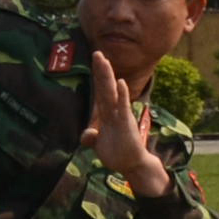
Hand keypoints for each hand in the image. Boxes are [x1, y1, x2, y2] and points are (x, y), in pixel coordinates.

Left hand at [80, 51, 171, 195]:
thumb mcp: (99, 146)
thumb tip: (86, 134)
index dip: (98, 78)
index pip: (101, 92)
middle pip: (105, 88)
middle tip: (97, 52)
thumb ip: (91, 138)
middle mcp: (114, 112)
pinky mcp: (126, 124)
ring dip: (108, 77)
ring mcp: (120, 116)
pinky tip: (121, 83)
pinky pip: (123, 107)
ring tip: (105, 61)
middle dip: (101, 70)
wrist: (133, 165)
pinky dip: (122, 95)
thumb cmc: (119, 153)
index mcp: (108, 115)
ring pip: (112, 93)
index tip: (94, 61)